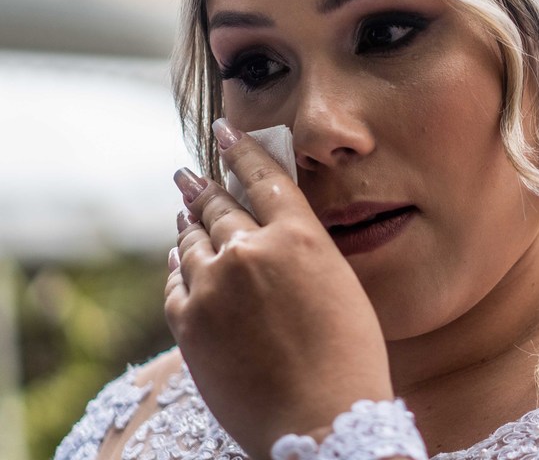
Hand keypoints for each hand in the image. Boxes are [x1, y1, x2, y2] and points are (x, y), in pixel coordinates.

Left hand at [165, 119, 393, 458]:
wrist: (320, 420)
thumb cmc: (350, 358)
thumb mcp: (340, 286)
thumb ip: (303, 255)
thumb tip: (270, 241)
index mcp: (300, 236)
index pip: (264, 177)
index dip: (242, 150)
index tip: (224, 130)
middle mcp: (251, 251)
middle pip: (220, 205)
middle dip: (204, 185)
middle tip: (190, 172)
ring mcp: (214, 286)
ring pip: (192, 241)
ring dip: (188, 223)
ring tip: (184, 211)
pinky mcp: (189, 323)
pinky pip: (176, 282)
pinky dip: (177, 265)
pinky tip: (178, 258)